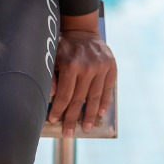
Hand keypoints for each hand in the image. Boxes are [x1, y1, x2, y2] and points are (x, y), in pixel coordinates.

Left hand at [48, 23, 116, 137]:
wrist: (82, 30)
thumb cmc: (64, 47)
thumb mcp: (52, 57)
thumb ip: (52, 77)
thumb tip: (52, 97)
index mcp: (71, 65)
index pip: (65, 95)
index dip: (59, 110)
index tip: (53, 120)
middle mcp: (87, 67)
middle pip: (79, 100)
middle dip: (72, 118)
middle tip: (68, 133)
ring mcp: (101, 67)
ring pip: (95, 97)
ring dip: (89, 115)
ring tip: (85, 128)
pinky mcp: (111, 67)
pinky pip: (108, 89)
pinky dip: (104, 102)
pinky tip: (99, 113)